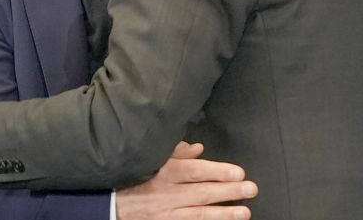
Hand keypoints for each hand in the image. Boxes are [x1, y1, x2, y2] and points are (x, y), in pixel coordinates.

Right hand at [116, 141, 256, 219]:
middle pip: (202, 193)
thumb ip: (176, 153)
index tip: (238, 172)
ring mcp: (166, 214)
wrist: (111, 205)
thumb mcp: (153, 159)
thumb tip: (198, 149)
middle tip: (251, 189)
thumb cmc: (135, 177)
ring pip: (198, 215)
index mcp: (165, 172)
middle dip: (228, 192)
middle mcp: (167, 194)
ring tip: (244, 212)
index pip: (195, 172)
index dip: (217, 172)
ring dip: (223, 214)